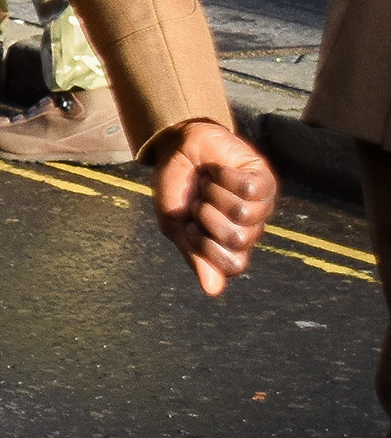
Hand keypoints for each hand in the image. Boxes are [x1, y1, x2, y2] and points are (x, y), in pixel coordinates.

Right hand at [151, 119, 274, 296]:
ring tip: (208, 183)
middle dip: (207, 217)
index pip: (233, 265)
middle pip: (238, 240)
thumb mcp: (174, 224)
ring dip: (214, 194)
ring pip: (243, 214)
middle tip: (199, 201)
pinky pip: (249, 189)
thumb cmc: (177, 186)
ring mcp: (261, 204)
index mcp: (229, 243)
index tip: (191, 228)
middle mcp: (250, 227)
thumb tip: (212, 290)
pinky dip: (224, 177)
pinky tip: (218, 171)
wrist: (177, 147)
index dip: (207, 248)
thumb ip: (193, 254)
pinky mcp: (264, 179)